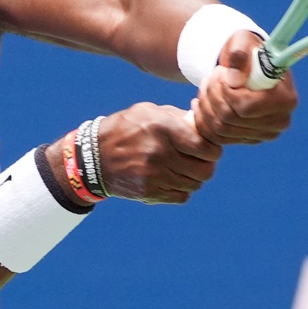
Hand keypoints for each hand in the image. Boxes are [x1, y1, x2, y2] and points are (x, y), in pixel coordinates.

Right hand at [93, 103, 221, 204]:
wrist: (93, 156)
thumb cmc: (126, 128)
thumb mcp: (149, 111)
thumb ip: (178, 117)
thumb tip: (202, 121)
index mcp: (163, 129)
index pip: (206, 148)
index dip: (214, 149)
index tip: (209, 147)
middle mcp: (160, 153)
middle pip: (204, 170)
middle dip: (208, 165)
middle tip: (202, 160)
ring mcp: (154, 176)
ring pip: (194, 184)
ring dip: (195, 177)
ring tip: (186, 168)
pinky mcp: (149, 192)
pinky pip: (181, 197)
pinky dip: (183, 189)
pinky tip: (175, 179)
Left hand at [190, 30, 297, 144]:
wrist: (247, 66)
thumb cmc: (248, 51)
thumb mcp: (243, 41)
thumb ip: (239, 53)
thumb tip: (233, 79)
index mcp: (286, 100)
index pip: (246, 107)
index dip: (226, 91)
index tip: (222, 73)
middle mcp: (279, 122)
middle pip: (230, 120)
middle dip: (213, 95)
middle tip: (210, 76)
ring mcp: (263, 134)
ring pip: (220, 130)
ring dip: (205, 105)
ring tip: (206, 85)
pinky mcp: (248, 140)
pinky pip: (216, 138)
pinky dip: (202, 120)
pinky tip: (200, 102)